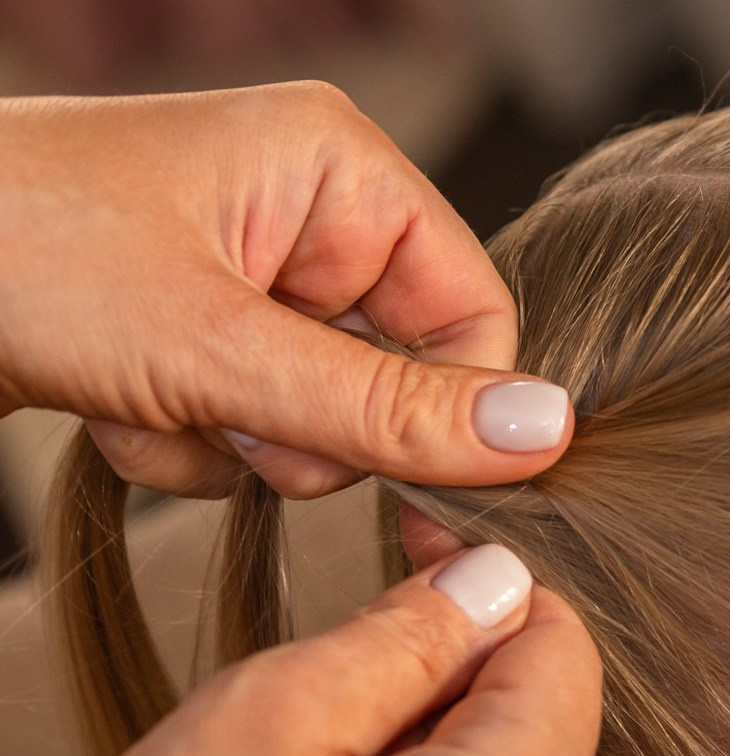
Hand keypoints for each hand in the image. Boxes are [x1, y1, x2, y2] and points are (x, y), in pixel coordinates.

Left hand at [0, 81, 571, 499]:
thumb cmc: (14, 253)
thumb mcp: (219, 349)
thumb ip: (389, 408)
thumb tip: (546, 434)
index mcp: (338, 169)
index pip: (474, 315)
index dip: (451, 409)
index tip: (414, 481)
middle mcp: (305, 213)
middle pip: (398, 377)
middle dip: (310, 425)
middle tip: (228, 410)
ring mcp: (245, 274)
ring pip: (320, 419)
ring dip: (239, 443)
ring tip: (148, 396)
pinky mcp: (193, 328)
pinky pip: (247, 426)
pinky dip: (185, 441)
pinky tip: (112, 402)